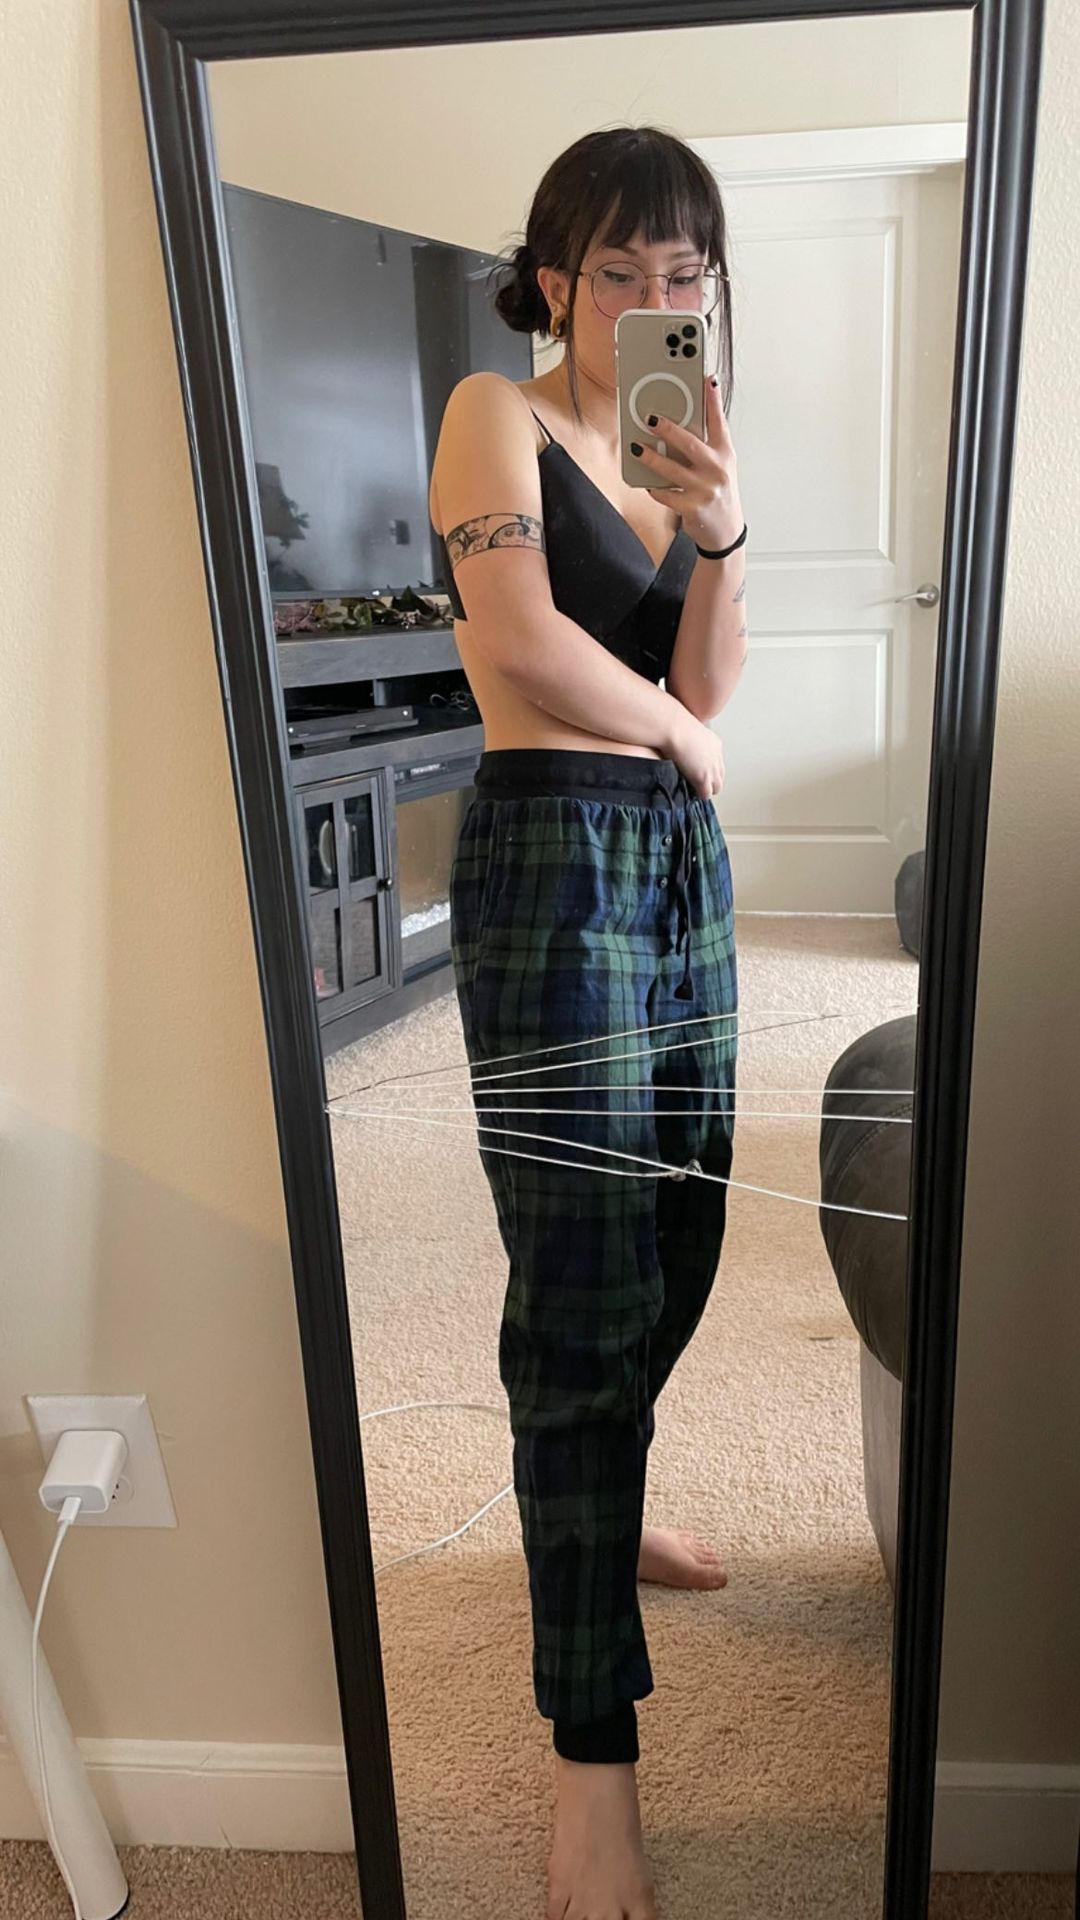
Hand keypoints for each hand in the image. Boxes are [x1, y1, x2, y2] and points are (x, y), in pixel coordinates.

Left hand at [634, 376, 742, 551]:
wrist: (725, 532)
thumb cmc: (718, 493)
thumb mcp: (720, 467)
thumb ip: (704, 447)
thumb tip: (675, 428)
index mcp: (725, 454)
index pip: (719, 421)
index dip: (713, 399)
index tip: (707, 378)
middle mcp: (717, 469)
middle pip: (689, 443)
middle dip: (668, 429)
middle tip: (650, 418)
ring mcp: (704, 489)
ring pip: (671, 469)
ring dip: (651, 458)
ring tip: (636, 448)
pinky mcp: (691, 507)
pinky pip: (665, 493)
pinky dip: (654, 487)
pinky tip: (647, 482)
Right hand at [666, 702, 725, 801]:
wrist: (674, 728)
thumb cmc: (675, 724)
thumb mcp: (688, 731)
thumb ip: (690, 740)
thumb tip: (679, 741)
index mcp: (715, 744)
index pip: (717, 762)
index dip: (709, 769)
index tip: (701, 771)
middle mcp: (716, 757)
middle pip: (720, 775)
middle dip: (712, 781)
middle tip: (701, 785)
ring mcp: (711, 769)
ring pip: (716, 787)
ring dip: (707, 790)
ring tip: (697, 792)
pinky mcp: (703, 778)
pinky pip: (706, 794)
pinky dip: (700, 795)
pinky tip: (693, 794)